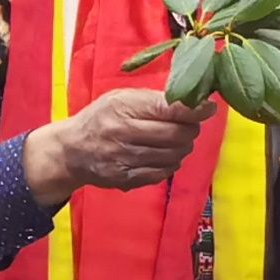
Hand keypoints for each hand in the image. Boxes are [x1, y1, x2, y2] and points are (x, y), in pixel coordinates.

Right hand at [21, 88, 207, 202]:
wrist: (71, 151)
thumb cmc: (102, 118)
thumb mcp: (122, 99)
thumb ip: (154, 100)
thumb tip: (195, 102)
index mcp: (123, 108)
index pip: (168, 109)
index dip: (194, 110)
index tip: (208, 107)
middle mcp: (122, 134)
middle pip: (176, 134)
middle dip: (191, 129)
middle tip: (190, 125)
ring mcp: (124, 159)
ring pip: (173, 155)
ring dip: (183, 147)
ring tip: (178, 140)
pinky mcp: (126, 180)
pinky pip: (163, 173)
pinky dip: (171, 163)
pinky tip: (166, 155)